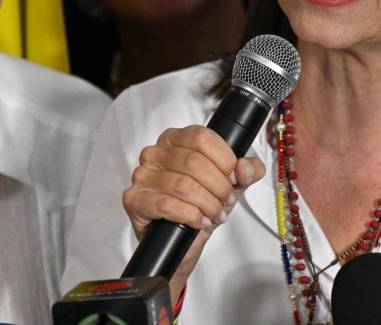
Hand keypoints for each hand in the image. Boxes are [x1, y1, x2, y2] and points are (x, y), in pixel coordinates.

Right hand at [122, 125, 265, 302]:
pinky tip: (198, 221)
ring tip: (215, 214)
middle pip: (194, 162)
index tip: (235, 178)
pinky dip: (189, 215)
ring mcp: (142, 175)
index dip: (225, 160)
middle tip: (226, 201)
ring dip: (207, 204)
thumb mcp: (230, 185)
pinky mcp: (134, 199)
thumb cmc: (200, 206)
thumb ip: (246, 171)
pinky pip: (166, 204)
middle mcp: (155, 152)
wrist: (181, 242)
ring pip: (182, 185)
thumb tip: (246, 168)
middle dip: (218, 186)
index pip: (202, 137)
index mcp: (176, 139)